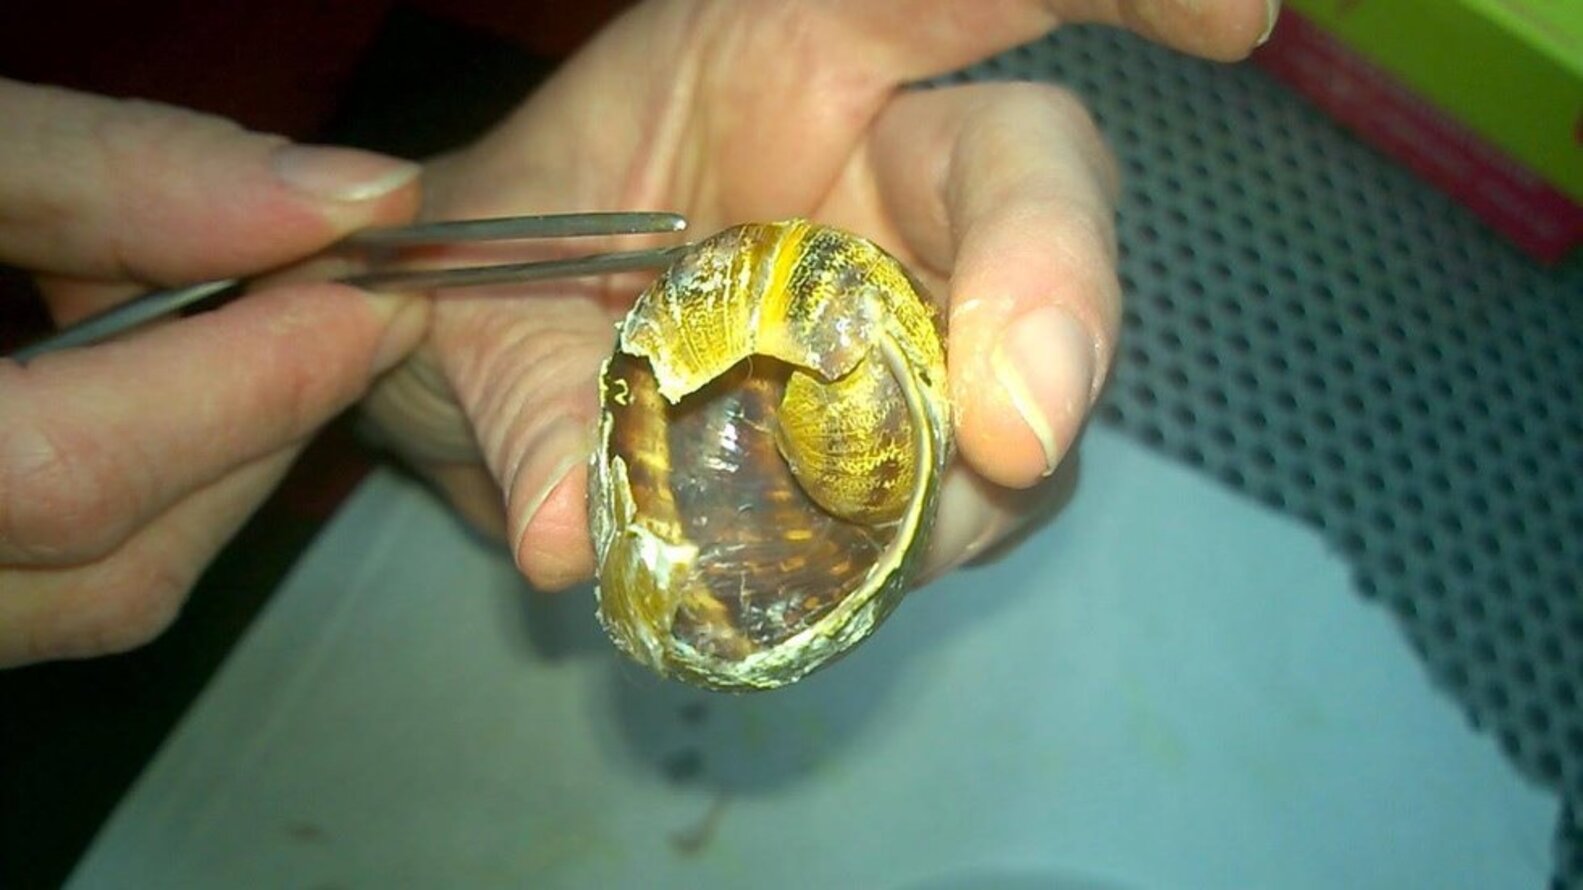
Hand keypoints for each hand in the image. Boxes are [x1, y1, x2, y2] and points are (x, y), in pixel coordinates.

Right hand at [0, 78, 427, 664]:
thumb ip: (112, 175)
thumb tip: (345, 200)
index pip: (62, 475)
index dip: (250, 382)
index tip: (377, 288)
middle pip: (106, 560)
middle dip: (262, 418)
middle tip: (344, 298)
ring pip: (100, 596)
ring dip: (219, 458)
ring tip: (245, 321)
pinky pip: (64, 594)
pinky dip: (154, 490)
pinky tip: (158, 384)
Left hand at [366, 0, 1278, 589]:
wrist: (504, 362)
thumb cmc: (497, 276)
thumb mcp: (468, 313)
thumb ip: (516, 408)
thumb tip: (573, 538)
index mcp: (784, 48)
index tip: (1240, 25)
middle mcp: (887, 162)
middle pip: (1037, 183)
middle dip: (1055, 297)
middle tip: (1015, 431)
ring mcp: (929, 291)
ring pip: (1042, 357)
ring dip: (998, 466)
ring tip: (903, 543)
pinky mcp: (936, 409)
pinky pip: (992, 474)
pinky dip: (947, 533)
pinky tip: (875, 564)